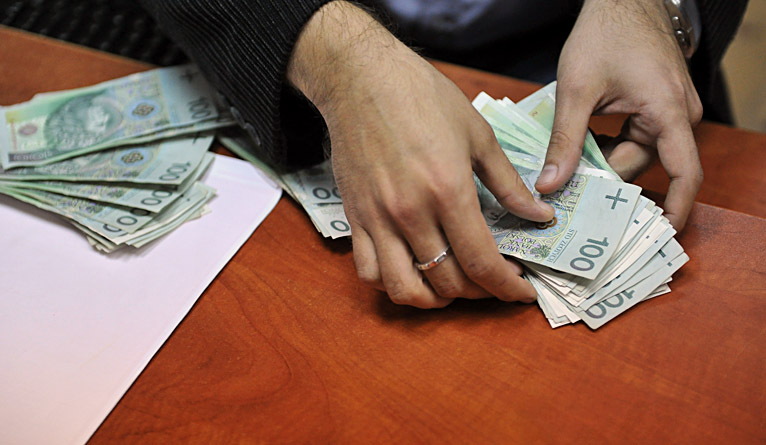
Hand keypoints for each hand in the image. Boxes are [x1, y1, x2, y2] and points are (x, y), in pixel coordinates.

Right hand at [288, 1, 553, 307]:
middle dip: (479, 292)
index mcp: (448, 190)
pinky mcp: (354, 217)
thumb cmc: (423, 97)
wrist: (361, 78)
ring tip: (452, 288)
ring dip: (434, 300)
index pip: (482, 262)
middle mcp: (410, 213)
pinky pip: (368, 271)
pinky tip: (411, 272)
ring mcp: (377, 219)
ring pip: (404, 288)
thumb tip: (541, 215)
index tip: (523, 293)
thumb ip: (509, 183)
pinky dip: (392, 284)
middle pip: (447, 281)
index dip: (507, 287)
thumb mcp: (478, 133)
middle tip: (493, 281)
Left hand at [536, 0, 703, 229]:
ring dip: (603, 164)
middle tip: (569, 202)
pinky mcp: (655, 106)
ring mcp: (669, 110)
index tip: (656, 235)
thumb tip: (549, 186)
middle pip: (644, 166)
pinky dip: (607, 148)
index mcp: (669, 113)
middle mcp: (678, 116)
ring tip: (566, 175)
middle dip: (608, 184)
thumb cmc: (604, 34)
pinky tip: (578, 150)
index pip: (684, 174)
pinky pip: (633, 139)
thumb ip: (564, 140)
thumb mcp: (576, 89)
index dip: (673, 209)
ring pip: (634, 154)